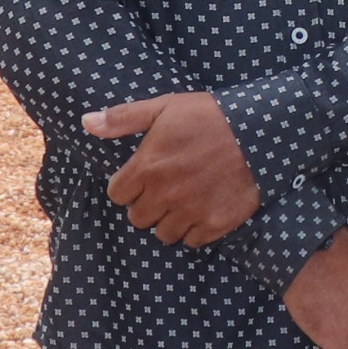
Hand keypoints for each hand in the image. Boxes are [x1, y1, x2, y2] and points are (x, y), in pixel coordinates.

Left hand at [87, 92, 259, 246]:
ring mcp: (190, 212)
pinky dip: (195, 229)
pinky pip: (192, 241)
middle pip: (138, 218)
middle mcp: (164, 195)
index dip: (128, 186)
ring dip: (170, 220)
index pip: (117, 195)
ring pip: (163, 234)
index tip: (143, 177)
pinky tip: (204, 209)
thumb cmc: (210, 116)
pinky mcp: (215, 224)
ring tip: (185, 201)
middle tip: (166, 188)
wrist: (261, 131)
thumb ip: (123, 118)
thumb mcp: (165, 107)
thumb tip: (86, 122)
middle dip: (148, 204)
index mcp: (147, 168)